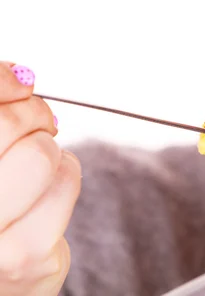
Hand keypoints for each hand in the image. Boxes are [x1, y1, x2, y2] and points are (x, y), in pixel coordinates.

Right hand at [0, 63, 80, 295]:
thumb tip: (20, 76)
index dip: (1, 82)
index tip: (21, 84)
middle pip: (5, 126)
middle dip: (33, 114)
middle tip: (38, 123)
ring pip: (41, 154)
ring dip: (50, 149)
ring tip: (38, 164)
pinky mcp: (28, 258)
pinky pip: (67, 183)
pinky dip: (66, 173)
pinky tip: (48, 189)